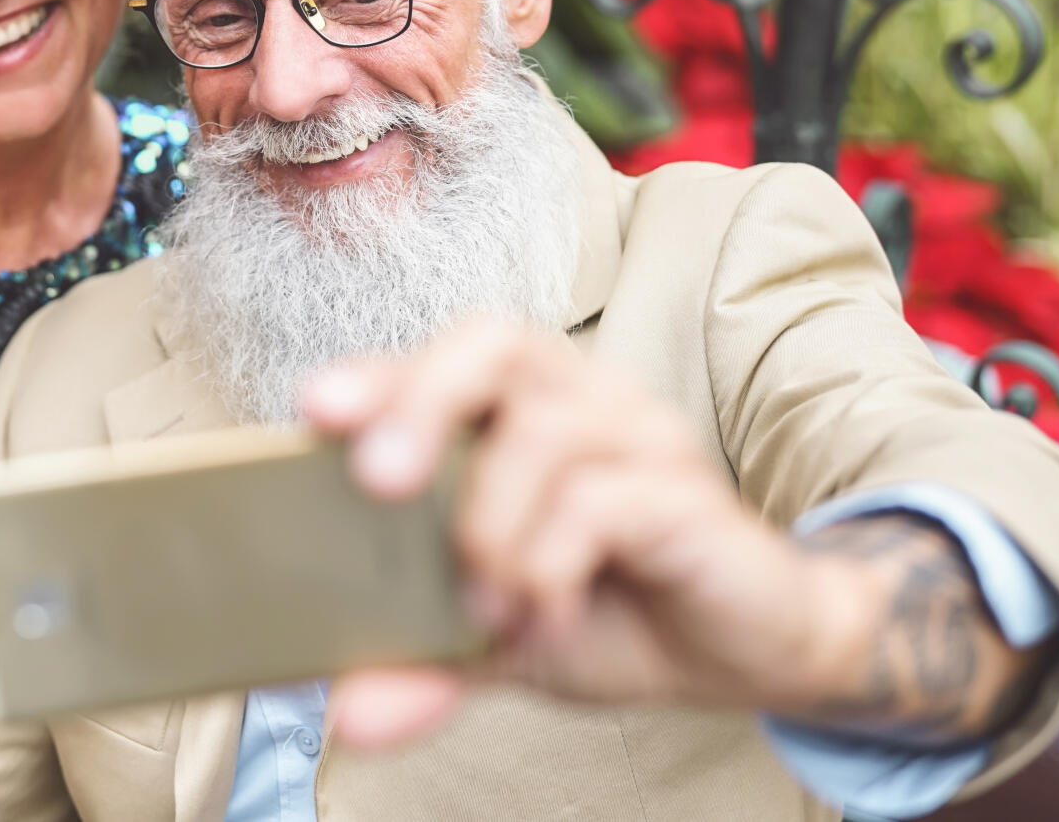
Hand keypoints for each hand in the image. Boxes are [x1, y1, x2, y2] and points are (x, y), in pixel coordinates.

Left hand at [302, 321, 864, 746]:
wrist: (746, 649)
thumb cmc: (609, 609)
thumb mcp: (494, 641)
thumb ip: (421, 661)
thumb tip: (350, 714)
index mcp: (518, 408)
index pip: (438, 360)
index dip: (376, 374)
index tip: (312, 408)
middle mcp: (578, 398)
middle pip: (493, 345)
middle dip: (420, 402)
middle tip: (381, 483)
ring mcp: (638, 436)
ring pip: (542, 429)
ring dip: (489, 524)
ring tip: (484, 605)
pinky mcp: (685, 493)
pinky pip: (602, 501)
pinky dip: (550, 564)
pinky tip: (541, 619)